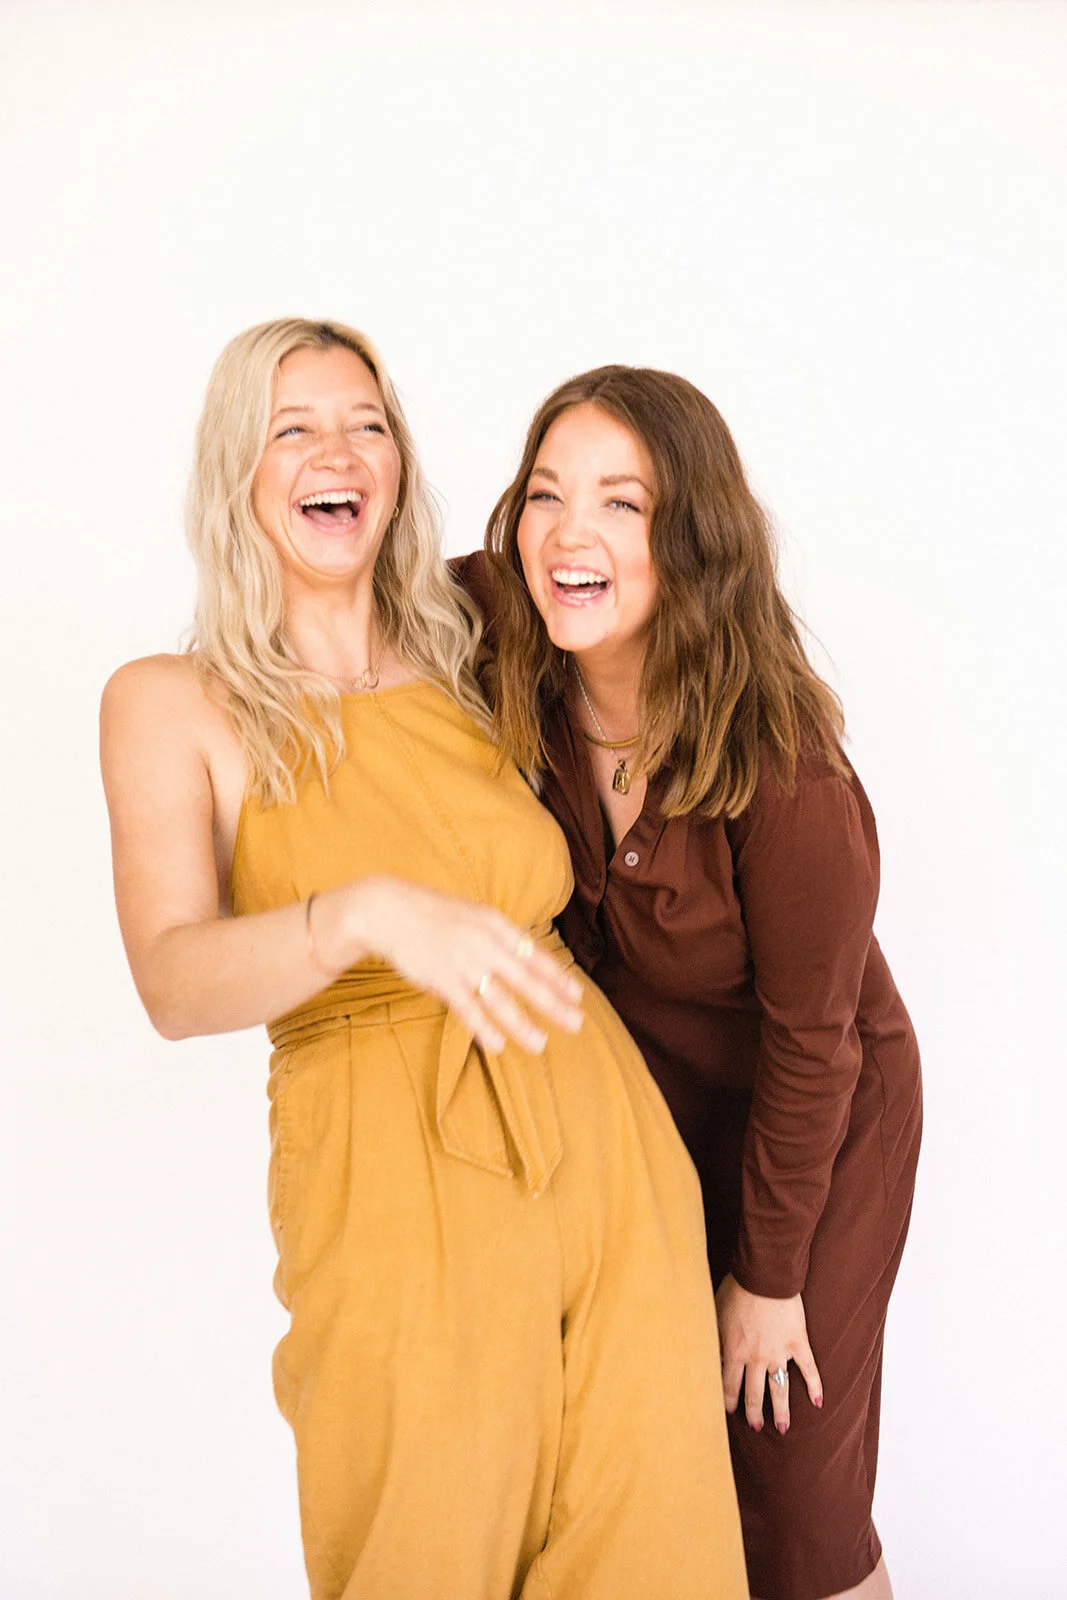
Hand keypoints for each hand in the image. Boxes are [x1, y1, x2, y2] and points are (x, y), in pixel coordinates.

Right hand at [317, 877, 583, 1054]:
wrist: (389, 910)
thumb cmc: (433, 914)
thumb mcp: (473, 915)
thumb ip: (497, 936)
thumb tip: (523, 954)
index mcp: (496, 925)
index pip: (535, 954)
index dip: (557, 976)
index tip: (577, 995)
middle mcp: (485, 943)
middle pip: (527, 979)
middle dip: (554, 1004)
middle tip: (576, 1024)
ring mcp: (464, 962)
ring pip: (500, 999)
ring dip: (522, 1024)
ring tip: (540, 1043)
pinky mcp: (442, 979)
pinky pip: (467, 1008)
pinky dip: (483, 1028)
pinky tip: (498, 1046)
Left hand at [715, 1273, 822, 1434]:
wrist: (764, 1275)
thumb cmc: (736, 1290)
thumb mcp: (715, 1314)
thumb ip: (714, 1338)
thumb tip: (709, 1355)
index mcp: (734, 1352)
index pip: (729, 1386)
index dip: (729, 1401)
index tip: (730, 1412)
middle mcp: (756, 1358)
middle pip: (754, 1395)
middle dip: (754, 1414)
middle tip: (756, 1427)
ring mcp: (779, 1353)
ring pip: (780, 1389)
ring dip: (781, 1411)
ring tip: (783, 1428)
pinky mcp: (798, 1343)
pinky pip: (809, 1369)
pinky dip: (815, 1387)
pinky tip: (818, 1403)